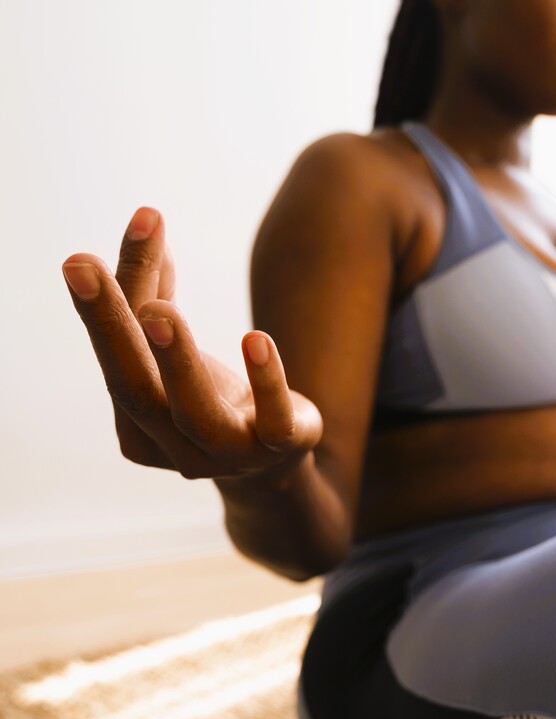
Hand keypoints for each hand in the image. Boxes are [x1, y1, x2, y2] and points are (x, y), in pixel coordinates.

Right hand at [62, 207, 322, 479]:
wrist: (276, 466)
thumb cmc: (213, 397)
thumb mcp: (181, 348)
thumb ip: (159, 291)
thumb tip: (147, 219)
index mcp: (137, 418)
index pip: (116, 358)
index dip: (99, 309)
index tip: (80, 257)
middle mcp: (172, 443)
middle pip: (135, 387)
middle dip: (110, 328)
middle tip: (84, 267)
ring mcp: (225, 453)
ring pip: (193, 412)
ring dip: (175, 360)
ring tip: (160, 312)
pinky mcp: (279, 447)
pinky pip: (272, 420)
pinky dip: (265, 382)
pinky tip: (256, 338)